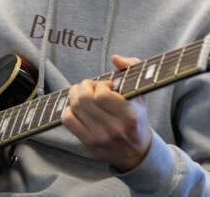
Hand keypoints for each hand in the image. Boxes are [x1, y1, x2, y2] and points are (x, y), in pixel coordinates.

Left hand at [61, 55, 151, 171]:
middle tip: (91, 86)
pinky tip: (78, 108)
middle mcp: (113, 128)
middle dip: (84, 86)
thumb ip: (132, 68)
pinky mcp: (88, 143)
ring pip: (74, 107)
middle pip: (84, 99)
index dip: (100, 85)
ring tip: (83, 94)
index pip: (102, 95)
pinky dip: (69, 109)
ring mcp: (99, 137)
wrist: (136, 153)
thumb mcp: (141, 94)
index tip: (107, 86)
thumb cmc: (137, 118)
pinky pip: (68, 120)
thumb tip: (115, 58)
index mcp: (129, 115)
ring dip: (75, 95)